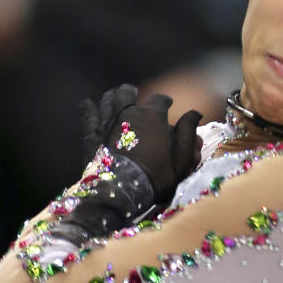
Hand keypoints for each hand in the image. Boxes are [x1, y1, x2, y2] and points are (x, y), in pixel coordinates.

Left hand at [80, 84, 201, 204]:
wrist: (124, 190)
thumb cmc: (156, 176)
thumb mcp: (181, 159)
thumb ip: (188, 134)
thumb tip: (195, 113)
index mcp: (152, 116)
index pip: (159, 100)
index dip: (165, 100)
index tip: (168, 103)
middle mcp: (129, 112)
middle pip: (128, 93)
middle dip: (132, 92)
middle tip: (133, 92)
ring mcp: (108, 122)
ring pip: (108, 101)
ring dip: (112, 96)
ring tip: (113, 95)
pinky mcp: (92, 134)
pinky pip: (88, 116)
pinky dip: (88, 108)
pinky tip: (87, 103)